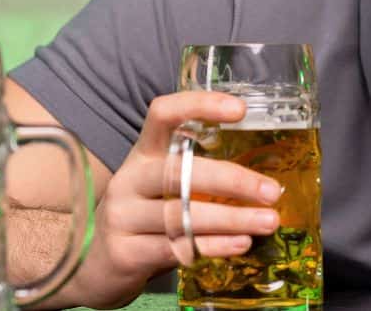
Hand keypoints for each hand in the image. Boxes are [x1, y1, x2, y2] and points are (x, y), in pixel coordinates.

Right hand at [70, 92, 283, 308]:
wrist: (99, 265)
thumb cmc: (147, 217)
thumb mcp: (165, 187)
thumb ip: (200, 176)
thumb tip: (265, 178)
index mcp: (144, 153)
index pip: (164, 114)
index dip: (199, 105)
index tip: (240, 109)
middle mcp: (130, 179)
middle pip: (180, 171)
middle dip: (232, 180)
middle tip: (271, 190)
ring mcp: (123, 216)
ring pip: (182, 214)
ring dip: (232, 219)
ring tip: (268, 221)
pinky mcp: (124, 252)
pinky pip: (175, 247)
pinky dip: (214, 246)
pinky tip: (241, 244)